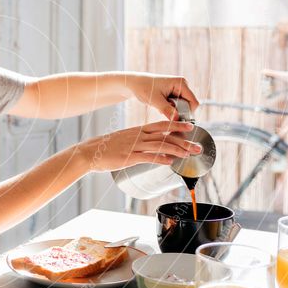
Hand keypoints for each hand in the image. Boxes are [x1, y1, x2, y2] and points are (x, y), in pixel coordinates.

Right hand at [78, 120, 201, 171]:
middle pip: (165, 135)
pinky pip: (147, 157)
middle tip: (198, 144)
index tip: (191, 127)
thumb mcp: (124, 140)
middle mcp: (138, 136)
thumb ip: (138, 142)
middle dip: (183, 139)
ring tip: (189, 154)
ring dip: (177, 149)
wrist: (89, 152)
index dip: (177, 125)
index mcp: (138, 131)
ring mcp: (134, 146)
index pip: (161, 125)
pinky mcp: (129, 157)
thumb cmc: (106, 148)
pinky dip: (160, 159)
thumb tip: (150, 148)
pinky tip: (170, 162)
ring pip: (160, 146)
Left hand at [124, 73, 200, 120]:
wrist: (135, 83)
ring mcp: (179, 89)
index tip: (176, 119)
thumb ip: (166, 109)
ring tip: (161, 107)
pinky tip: (160, 106)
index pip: (193, 102)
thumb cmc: (144, 87)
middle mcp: (183, 85)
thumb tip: (177, 119)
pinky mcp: (175, 94)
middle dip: (179, 112)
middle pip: (189, 105)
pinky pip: (177, 106)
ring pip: (183, 107)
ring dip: (173, 111)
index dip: (188, 113)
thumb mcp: (154, 100)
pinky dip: (170, 109)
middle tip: (164, 112)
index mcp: (181, 83)